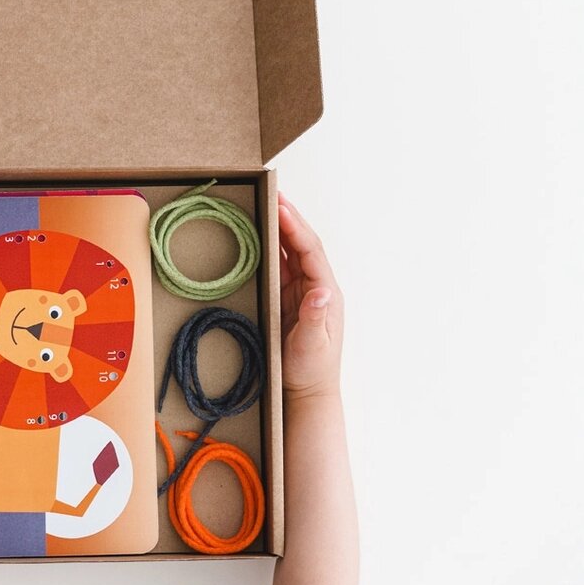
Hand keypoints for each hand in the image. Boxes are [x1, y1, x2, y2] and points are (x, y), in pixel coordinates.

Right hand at [277, 192, 343, 398]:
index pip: (310, 251)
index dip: (296, 227)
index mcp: (325, 293)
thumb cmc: (310, 370)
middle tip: (272, 193)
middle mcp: (315, 286)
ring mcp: (301, 291)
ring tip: (264, 205)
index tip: (281, 206)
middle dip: (288, 218)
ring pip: (290, 251)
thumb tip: (322, 290)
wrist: (306, 391)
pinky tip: (257, 235)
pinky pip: (279, 266)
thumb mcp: (313, 346)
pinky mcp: (287, 298)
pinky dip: (269, 247)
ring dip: (279, 228)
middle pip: (302, 243)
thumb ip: (315, 318)